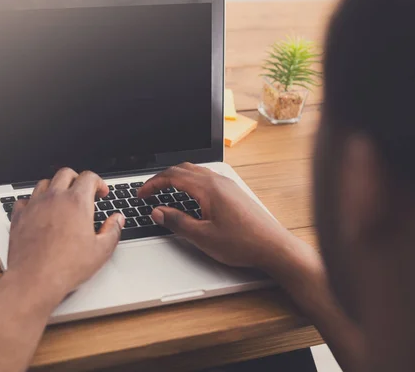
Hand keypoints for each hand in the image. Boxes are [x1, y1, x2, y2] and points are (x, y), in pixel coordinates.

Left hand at [6, 168, 124, 304]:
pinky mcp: (19, 216)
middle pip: (66, 173)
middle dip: (77, 179)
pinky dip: (33, 201)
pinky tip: (39, 211)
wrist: (34, 279)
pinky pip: (25, 199)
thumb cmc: (66, 267)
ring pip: (45, 183)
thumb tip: (117, 219)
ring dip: (55, 187)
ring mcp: (34, 205)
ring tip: (62, 200)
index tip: (101, 192)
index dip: (98, 182)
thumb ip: (113, 230)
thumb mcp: (101, 251)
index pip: (89, 177)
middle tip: (83, 192)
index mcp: (77, 202)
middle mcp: (54, 198)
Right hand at [138, 163, 295, 269]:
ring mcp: (227, 185)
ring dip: (176, 178)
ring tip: (164, 191)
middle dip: (162, 178)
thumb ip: (177, 221)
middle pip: (182, 169)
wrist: (272, 246)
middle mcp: (218, 181)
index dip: (153, 184)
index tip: (142, 194)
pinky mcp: (233, 191)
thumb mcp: (202, 236)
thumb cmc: (242, 242)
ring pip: (195, 172)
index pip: (173, 176)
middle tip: (149, 191)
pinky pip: (206, 178)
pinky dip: (190, 182)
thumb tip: (158, 212)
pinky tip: (188, 196)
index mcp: (208, 188)